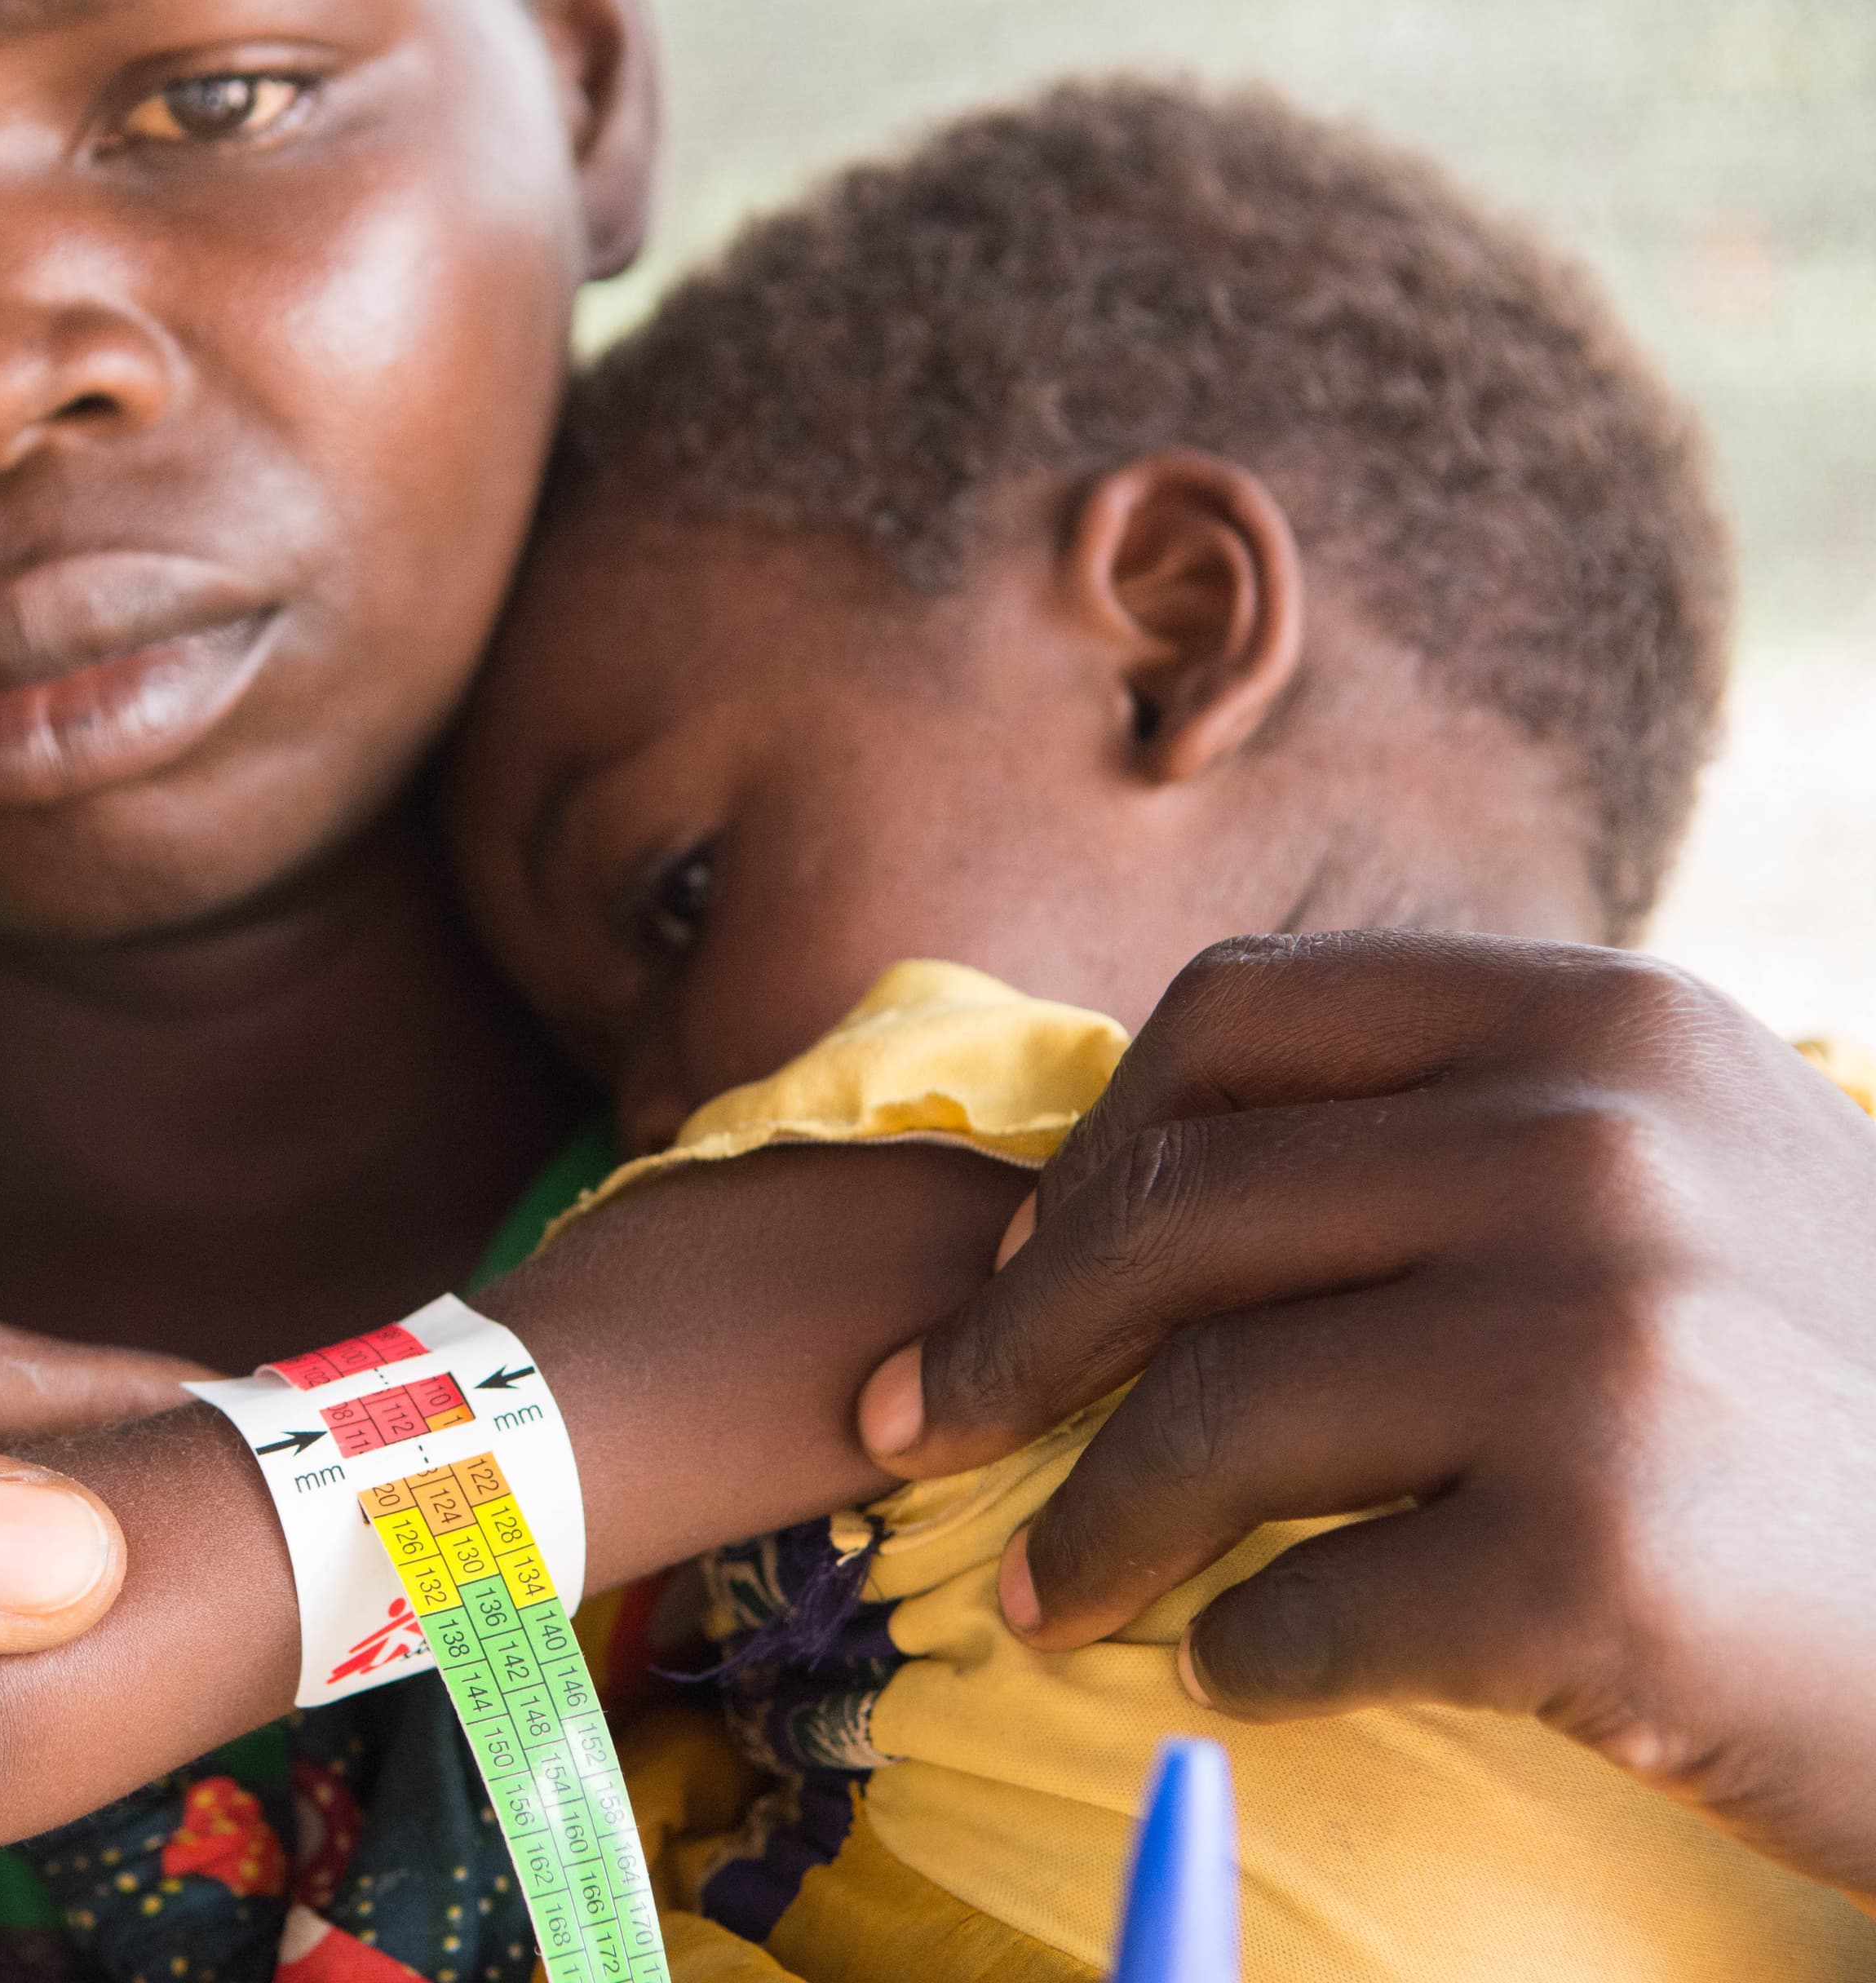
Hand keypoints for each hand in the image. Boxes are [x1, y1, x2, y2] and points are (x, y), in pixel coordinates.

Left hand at [853, 931, 1875, 1903]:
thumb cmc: (1819, 1409)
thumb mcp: (1682, 1182)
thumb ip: (1453, 1134)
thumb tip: (1128, 1188)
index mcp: (1595, 1024)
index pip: (1233, 1022)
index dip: (1082, 1151)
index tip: (1006, 1268)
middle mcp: (1594, 1147)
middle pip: (1172, 1217)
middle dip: (1001, 1342)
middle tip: (910, 1429)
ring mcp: (1599, 1341)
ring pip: (1203, 1417)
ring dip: (1082, 1526)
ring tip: (1038, 1592)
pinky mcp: (1601, 1550)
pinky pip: (1308, 1607)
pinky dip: (1239, 1656)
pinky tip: (1239, 1672)